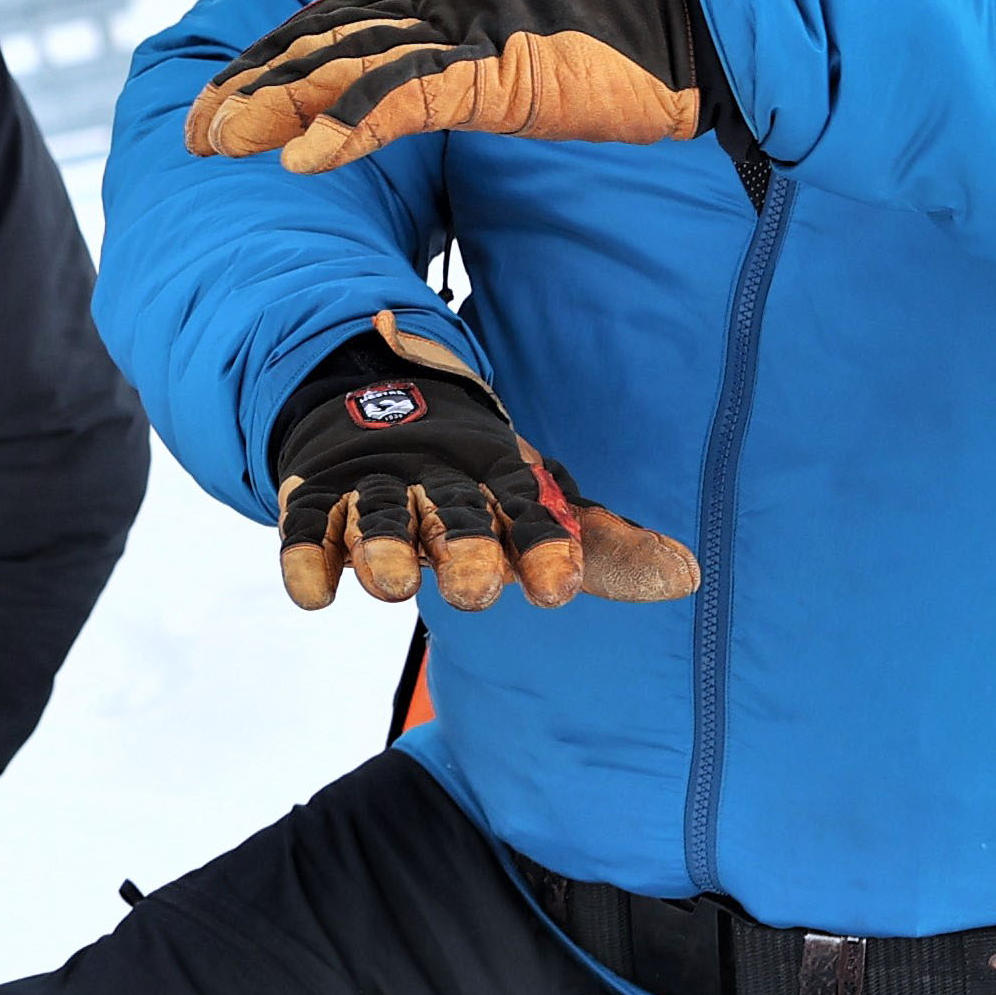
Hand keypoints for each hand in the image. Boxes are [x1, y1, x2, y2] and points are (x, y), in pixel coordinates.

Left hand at [189, 0, 760, 189]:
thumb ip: (465, 74)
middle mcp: (446, 2)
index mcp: (449, 1)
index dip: (270, 57)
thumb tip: (418, 100)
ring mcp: (471, 29)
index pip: (333, 21)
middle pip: (321, 36)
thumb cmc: (626, 58)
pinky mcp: (502, 65)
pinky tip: (300, 159)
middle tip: (192, 131)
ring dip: (275, 104)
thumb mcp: (523, 66)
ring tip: (220, 143)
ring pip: (347, 60)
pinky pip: (407, 95)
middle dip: (249, 83)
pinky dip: (346, 126)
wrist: (707, 33)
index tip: (219, 101)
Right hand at [265, 315, 695, 610]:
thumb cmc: (474, 480)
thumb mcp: (539, 506)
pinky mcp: (318, 497)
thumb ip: (605, 549)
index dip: (544, 550)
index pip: (529, 513)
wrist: (374, 402)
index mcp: (496, 479)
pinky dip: (307, 555)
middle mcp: (437, 481)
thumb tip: (689, 575)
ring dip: (383, 547)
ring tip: (395, 586)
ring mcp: (374, 487)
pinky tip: (315, 592)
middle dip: (465, 549)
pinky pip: (307, 526)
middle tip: (479, 592)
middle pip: (453, 514)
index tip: (558, 591)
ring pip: (376, 515)